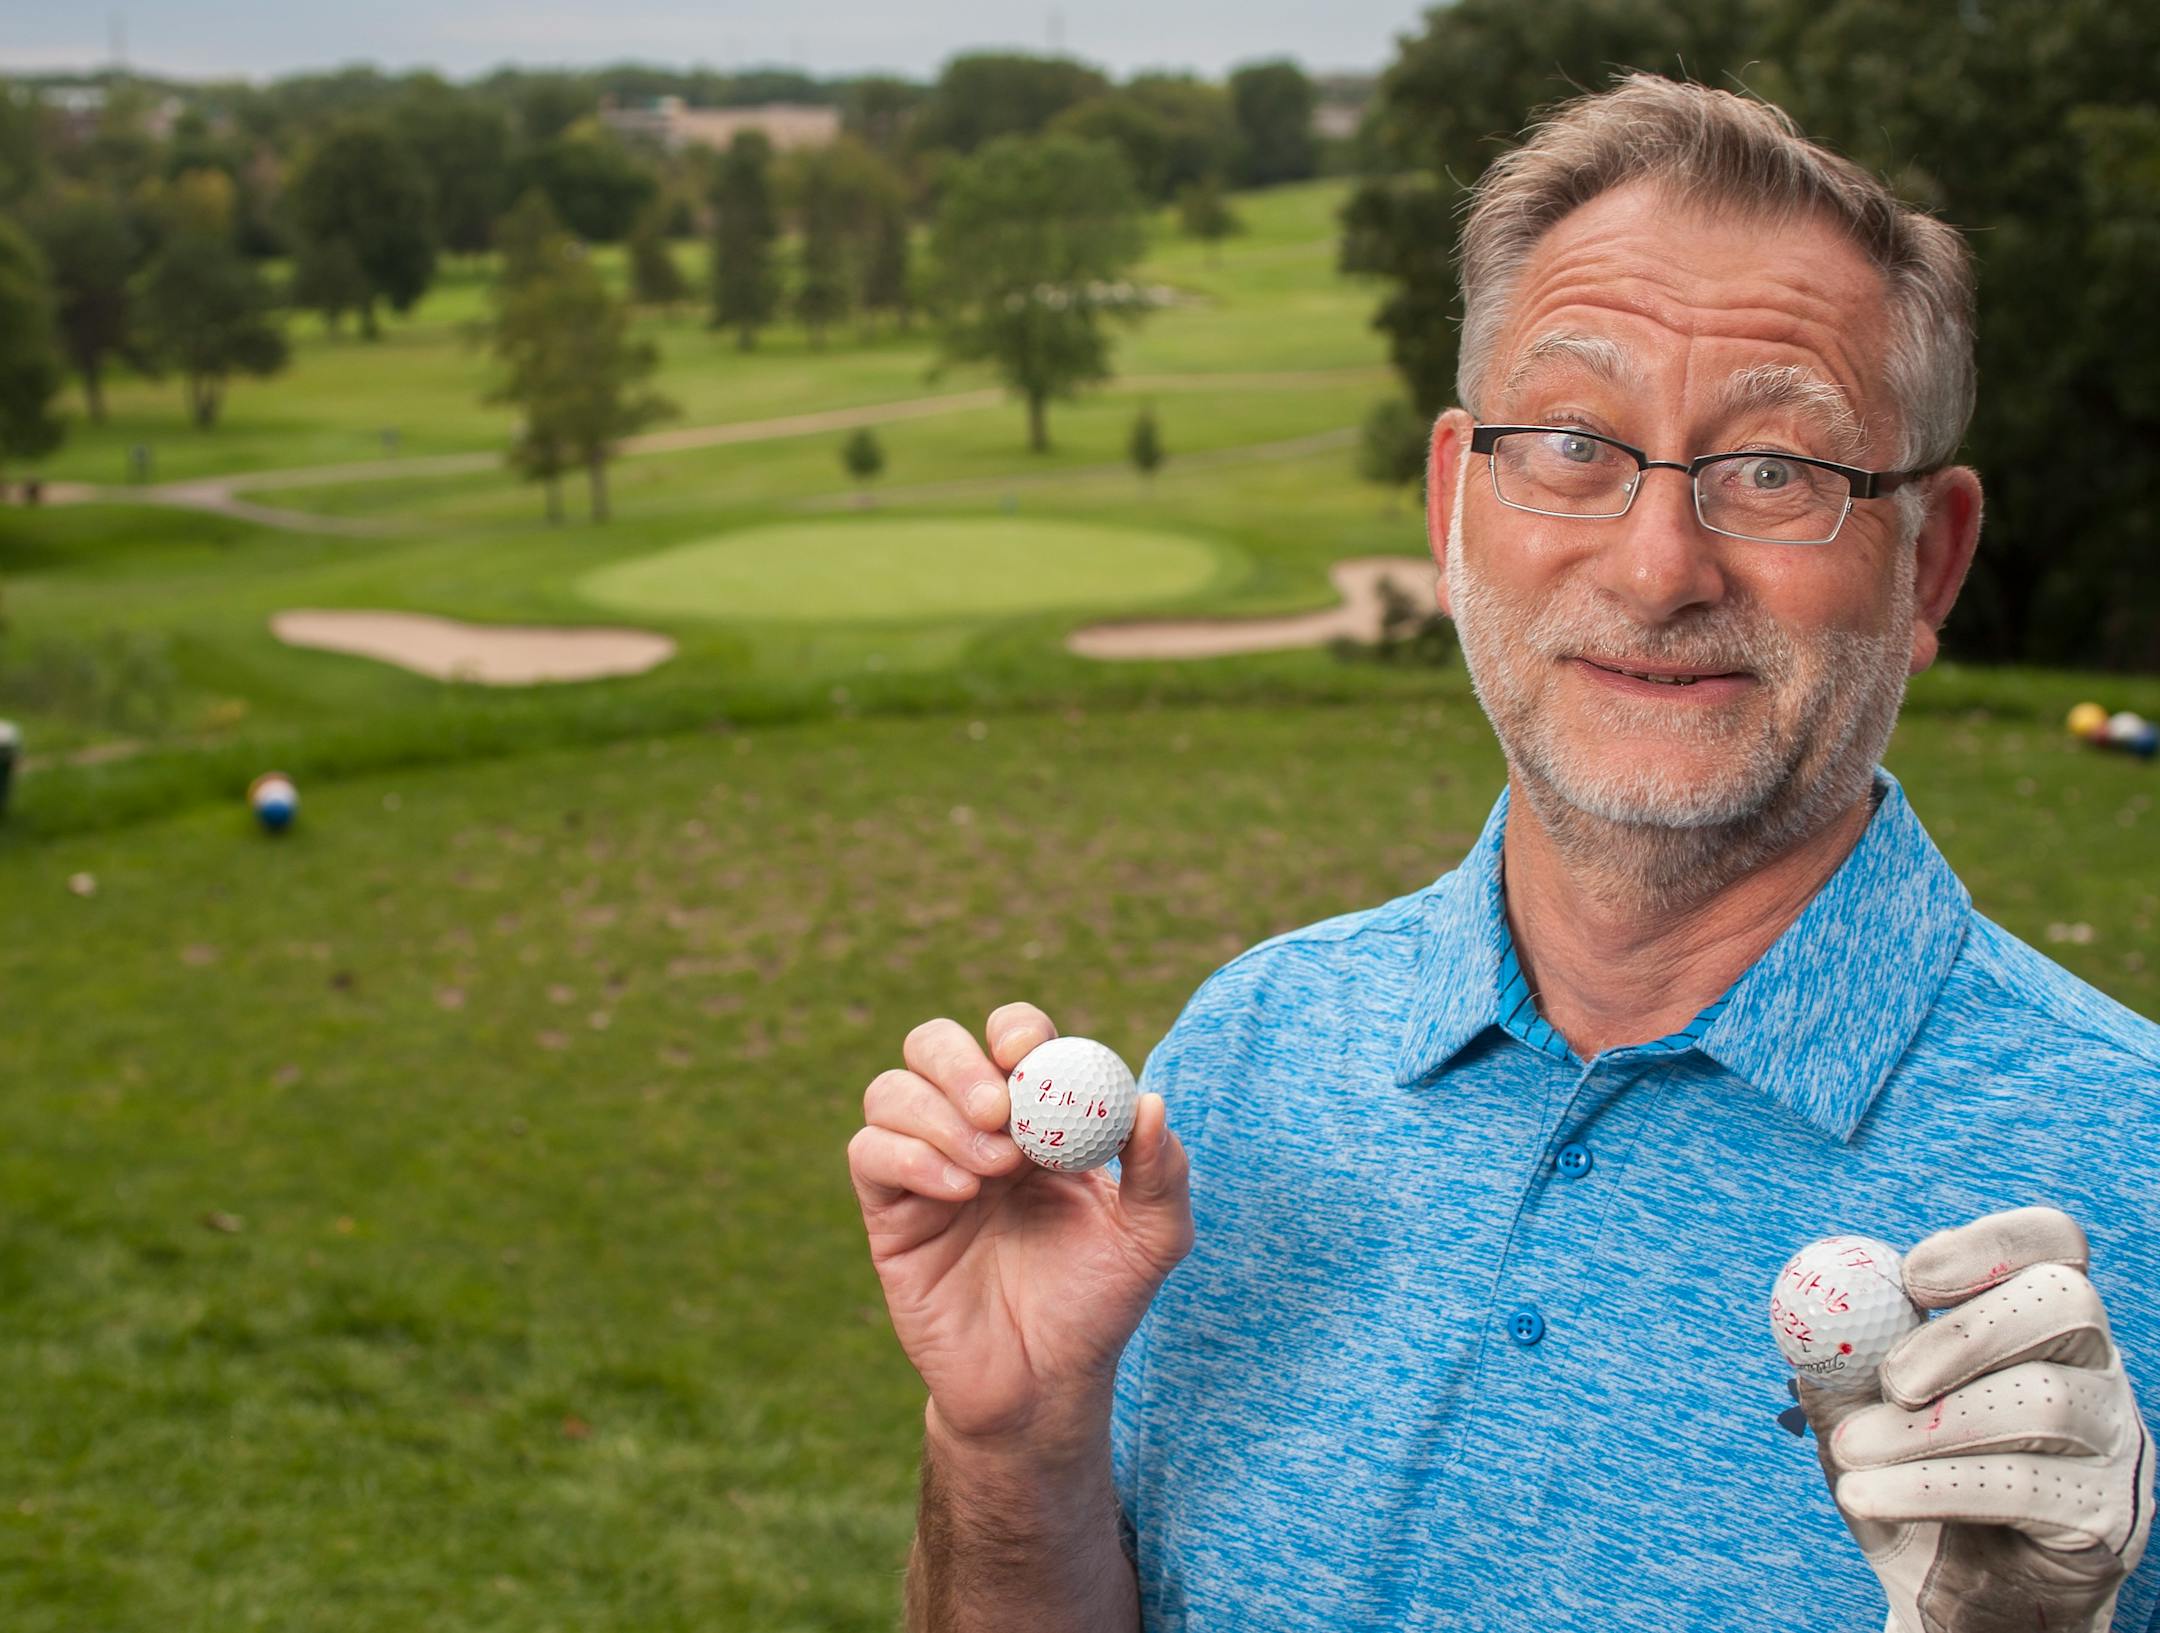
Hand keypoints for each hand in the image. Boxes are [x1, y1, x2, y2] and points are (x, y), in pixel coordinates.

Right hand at [846, 1004, 1192, 1452]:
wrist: (1044, 1385)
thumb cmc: (1098, 1303)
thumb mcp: (1152, 1238)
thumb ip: (1162, 1171)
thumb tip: (1149, 1102)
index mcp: (1035, 1117)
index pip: (1010, 1039)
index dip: (1014, 1029)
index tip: (1030, 1053)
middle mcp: (973, 1130)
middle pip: (932, 1044)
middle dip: (959, 1061)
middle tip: (996, 1108)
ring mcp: (924, 1168)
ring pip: (890, 1090)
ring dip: (939, 1116)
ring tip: (993, 1169)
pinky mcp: (889, 1212)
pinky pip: (869, 1152)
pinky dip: (910, 1156)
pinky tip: (960, 1194)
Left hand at [1796, 1207, 2153, 1632]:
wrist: (1939, 1590)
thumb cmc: (1904, 1473)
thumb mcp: (1858, 1403)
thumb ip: (1840, 1349)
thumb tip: (1810, 1301)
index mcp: (2038, 1317)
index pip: (2051, 1244)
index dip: (1988, 1244)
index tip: (1910, 1277)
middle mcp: (2094, 1366)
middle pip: (2064, 1303)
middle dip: (1964, 1332)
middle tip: (1891, 1378)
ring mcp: (2114, 1440)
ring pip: (2041, 1400)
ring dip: (1928, 1427)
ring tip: (1853, 1452)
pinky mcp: (2108, 1515)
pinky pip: (2026, 1484)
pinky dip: (1933, 1485)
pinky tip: (1871, 1495)